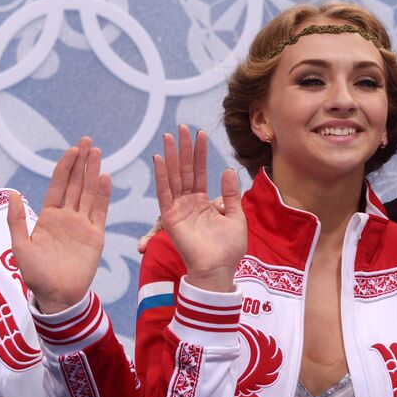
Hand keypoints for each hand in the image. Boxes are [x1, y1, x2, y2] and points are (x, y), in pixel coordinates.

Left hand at [7, 137, 111, 313]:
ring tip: (97, 153)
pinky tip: (105, 178)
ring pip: (89, 193)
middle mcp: (67, 217)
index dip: (65, 167)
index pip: (58, 185)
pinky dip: (103, 195)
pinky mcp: (95, 236)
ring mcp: (82, 225)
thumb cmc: (35, 274)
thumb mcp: (20, 246)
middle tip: (87, 141)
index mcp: (48, 217)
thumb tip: (12, 193)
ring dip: (93, 173)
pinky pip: (100, 211)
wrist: (57, 296)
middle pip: (75, 184)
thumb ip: (17, 220)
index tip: (71, 150)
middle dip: (81, 163)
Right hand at [152, 125, 245, 291]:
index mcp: (203, 202)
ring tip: (169, 136)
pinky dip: (162, 176)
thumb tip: (228, 170)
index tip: (200, 133)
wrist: (219, 269)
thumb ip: (231, 194)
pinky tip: (160, 159)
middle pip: (185, 170)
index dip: (199, 153)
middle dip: (183, 148)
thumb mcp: (235, 216)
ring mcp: (179, 209)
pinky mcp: (171, 217)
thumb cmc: (229, 249)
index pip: (200, 171)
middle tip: (181, 127)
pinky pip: (165, 193)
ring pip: (174, 177)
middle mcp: (189, 202)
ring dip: (171, 156)